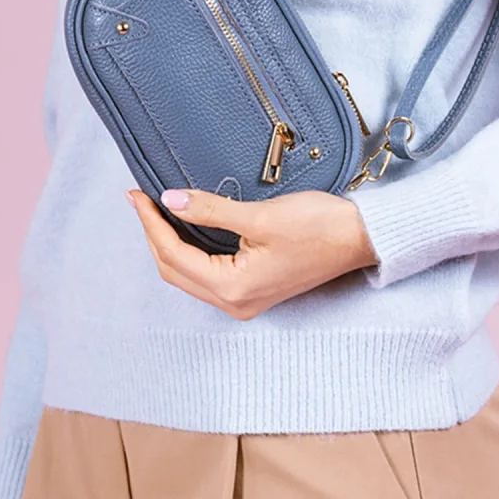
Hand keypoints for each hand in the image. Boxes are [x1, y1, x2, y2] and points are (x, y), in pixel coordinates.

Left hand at [127, 187, 377, 319]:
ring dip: (169, 243)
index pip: (173, 256)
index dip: (151, 224)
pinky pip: (207, 273)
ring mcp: (244, 299)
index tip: (137, 195)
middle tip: (140, 199)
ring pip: (188, 273)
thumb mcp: (260, 216)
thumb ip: (210, 210)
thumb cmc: (319, 226)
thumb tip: (170, 200)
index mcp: (233, 289)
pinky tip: (185, 227)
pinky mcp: (253, 288)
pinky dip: (190, 250)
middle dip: (154, 234)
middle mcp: (235, 302)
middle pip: (175, 270)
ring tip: (155, 210)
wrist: (360, 238)